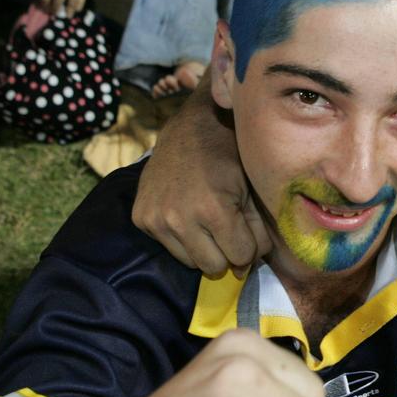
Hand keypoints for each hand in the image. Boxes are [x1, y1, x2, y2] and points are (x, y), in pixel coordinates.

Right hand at [132, 77, 272, 276]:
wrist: (190, 129)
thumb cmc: (230, 156)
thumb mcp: (251, 190)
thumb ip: (256, 230)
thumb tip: (246, 268)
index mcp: (213, 210)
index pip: (240, 256)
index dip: (249, 247)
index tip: (247, 232)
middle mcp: (180, 218)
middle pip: (213, 266)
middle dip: (227, 253)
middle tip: (228, 229)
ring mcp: (156, 219)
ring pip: (190, 262)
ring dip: (204, 249)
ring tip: (207, 221)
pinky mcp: (140, 218)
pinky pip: (168, 247)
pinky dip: (182, 237)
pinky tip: (186, 213)